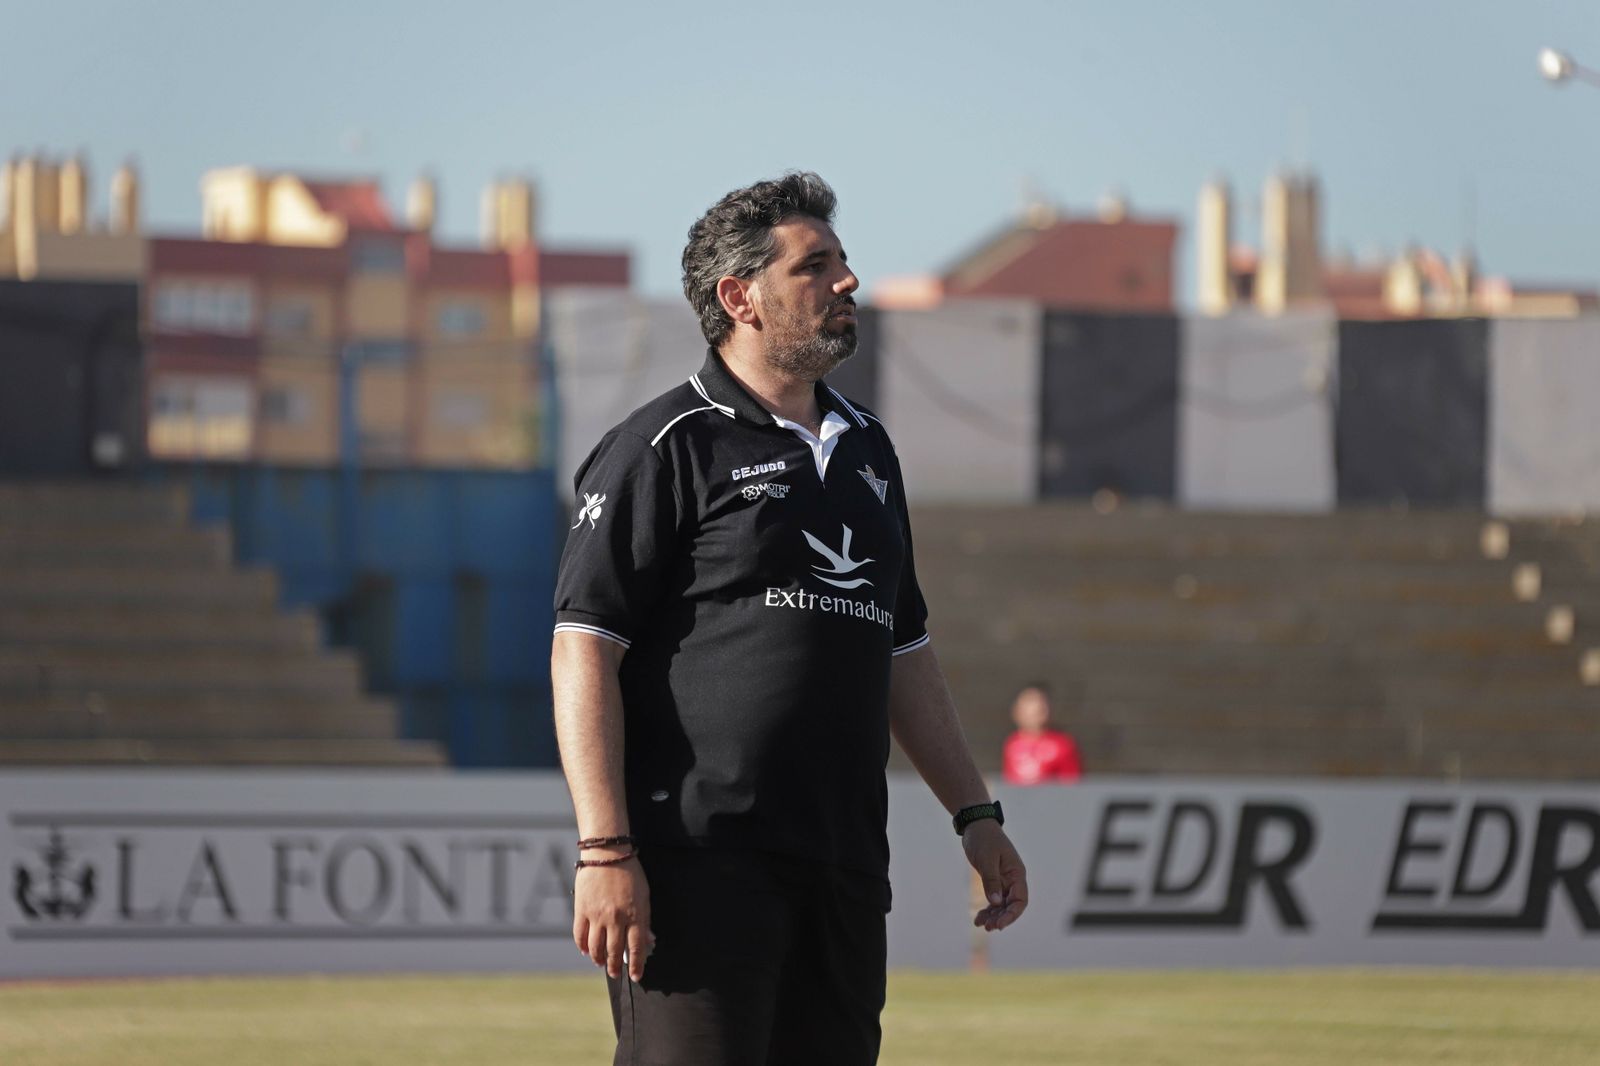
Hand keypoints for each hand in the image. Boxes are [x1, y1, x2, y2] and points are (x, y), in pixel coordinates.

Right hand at [573, 857, 653, 981]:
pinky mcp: (582, 910)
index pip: (636, 948)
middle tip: (615, 974)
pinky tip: (586, 951)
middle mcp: (616, 919)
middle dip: (615, 967)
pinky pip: (580, 935)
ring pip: (596, 948)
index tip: (636, 976)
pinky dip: (583, 946)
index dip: (636, 965)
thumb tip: (649, 941)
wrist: (607, 853)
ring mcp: (597, 915)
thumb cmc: (630, 872)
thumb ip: (645, 919)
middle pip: (614, 951)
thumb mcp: (645, 895)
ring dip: (598, 959)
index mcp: (634, 915)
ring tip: (601, 963)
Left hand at [961, 820, 1027, 930]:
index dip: (1012, 915)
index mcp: (1017, 873)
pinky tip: (978, 918)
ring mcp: (1004, 881)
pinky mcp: (994, 881)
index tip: (999, 924)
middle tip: (987, 927)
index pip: (1020, 900)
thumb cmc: (983, 839)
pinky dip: (988, 909)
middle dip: (1001, 918)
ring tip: (980, 924)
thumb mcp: (987, 859)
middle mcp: (1013, 879)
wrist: (976, 825)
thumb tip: (996, 903)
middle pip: (1012, 906)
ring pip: (1002, 905)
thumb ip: (991, 881)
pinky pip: (994, 900)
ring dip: (993, 916)